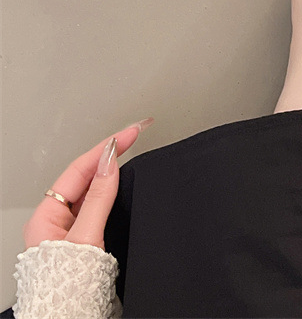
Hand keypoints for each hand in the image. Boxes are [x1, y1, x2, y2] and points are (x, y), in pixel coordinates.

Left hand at [22, 118, 153, 252]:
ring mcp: (70, 229)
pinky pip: (98, 204)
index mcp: (46, 217)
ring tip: (131, 146)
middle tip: (136, 132)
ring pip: (92, 188)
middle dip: (110, 151)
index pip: (80, 169)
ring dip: (112, 167)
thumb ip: (99, 197)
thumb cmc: (67, 289)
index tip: (132, 132)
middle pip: (85, 175)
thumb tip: (110, 161)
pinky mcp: (85, 238)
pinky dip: (113, 188)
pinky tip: (123, 180)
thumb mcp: (86, 237)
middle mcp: (55, 221)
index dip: (107, 147)